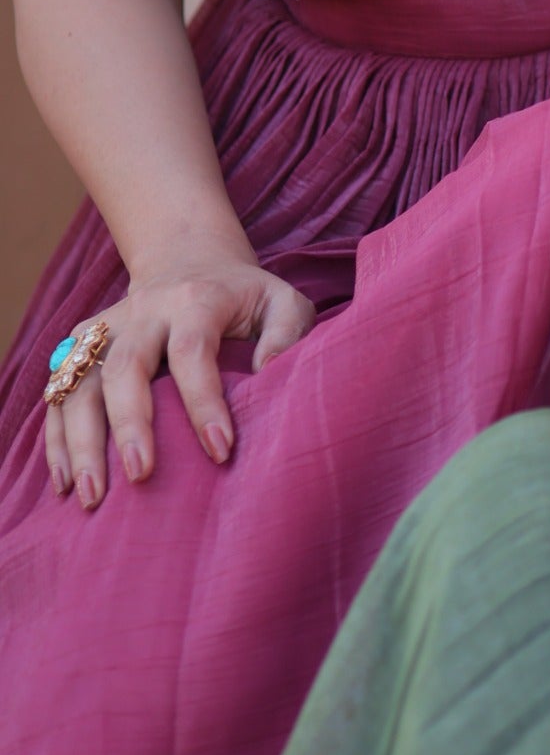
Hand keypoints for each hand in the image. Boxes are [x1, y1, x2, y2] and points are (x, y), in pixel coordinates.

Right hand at [44, 252, 314, 508]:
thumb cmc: (244, 296)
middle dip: (130, 423)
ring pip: (80, 380)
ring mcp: (106, 327)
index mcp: (196, 300)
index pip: (192, 350)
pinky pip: (59, 391)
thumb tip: (269, 371)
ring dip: (81, 439)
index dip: (203, 401)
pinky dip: (57, 438)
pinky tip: (64, 481)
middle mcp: (144, 311)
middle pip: (125, 365)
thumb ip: (287, 331)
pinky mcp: (80, 345)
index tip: (220, 449)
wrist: (188, 260)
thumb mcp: (281, 301)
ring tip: (92, 495)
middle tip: (141, 475)